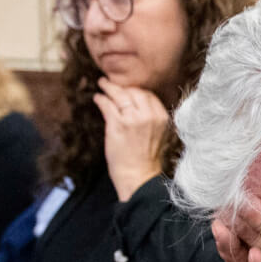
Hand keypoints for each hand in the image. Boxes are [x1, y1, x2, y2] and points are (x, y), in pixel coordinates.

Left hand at [94, 77, 168, 201]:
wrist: (140, 178)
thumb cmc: (148, 161)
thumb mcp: (159, 136)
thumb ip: (153, 120)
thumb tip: (138, 107)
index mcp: (163, 118)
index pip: (149, 95)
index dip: (137, 90)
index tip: (129, 90)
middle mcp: (150, 116)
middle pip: (135, 91)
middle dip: (123, 86)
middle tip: (113, 84)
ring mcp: (133, 119)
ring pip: (120, 94)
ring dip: (109, 87)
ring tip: (102, 84)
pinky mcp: (117, 125)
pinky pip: (107, 104)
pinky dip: (100, 99)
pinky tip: (97, 98)